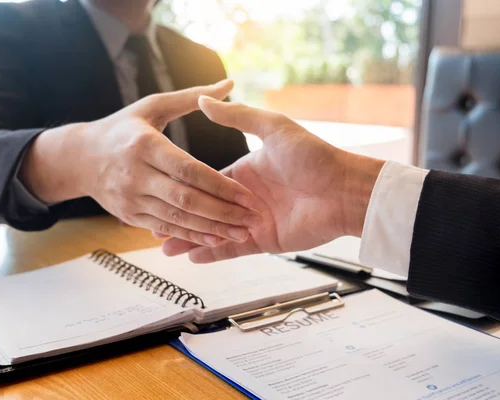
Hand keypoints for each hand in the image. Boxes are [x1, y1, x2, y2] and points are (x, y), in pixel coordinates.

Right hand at [20, 80, 259, 246]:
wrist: (79, 158)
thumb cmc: (123, 127)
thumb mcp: (152, 106)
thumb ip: (192, 97)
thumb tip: (229, 83)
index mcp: (145, 144)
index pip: (189, 169)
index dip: (220, 185)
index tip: (248, 195)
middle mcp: (136, 174)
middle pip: (185, 199)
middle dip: (222, 213)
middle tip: (253, 220)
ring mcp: (131, 199)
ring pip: (177, 220)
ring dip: (211, 230)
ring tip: (242, 234)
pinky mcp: (130, 216)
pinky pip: (164, 229)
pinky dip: (190, 237)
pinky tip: (215, 241)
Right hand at [162, 96, 384, 261]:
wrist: (345, 189)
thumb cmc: (314, 156)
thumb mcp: (273, 128)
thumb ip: (238, 116)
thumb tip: (206, 99)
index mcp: (243, 173)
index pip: (204, 183)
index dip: (182, 189)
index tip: (158, 193)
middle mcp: (245, 199)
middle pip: (204, 211)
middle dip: (180, 219)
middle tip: (154, 227)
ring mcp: (253, 222)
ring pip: (214, 232)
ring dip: (190, 238)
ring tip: (164, 247)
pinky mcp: (265, 241)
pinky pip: (233, 249)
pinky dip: (213, 253)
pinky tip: (191, 256)